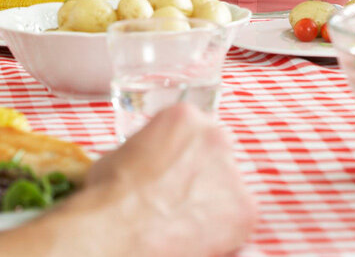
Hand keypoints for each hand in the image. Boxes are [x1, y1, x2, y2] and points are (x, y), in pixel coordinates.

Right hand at [83, 104, 256, 254]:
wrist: (115, 228)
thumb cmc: (109, 193)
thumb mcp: (121, 153)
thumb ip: (149, 150)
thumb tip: (150, 164)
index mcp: (185, 116)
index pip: (194, 132)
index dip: (183, 156)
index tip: (174, 173)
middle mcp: (216, 137)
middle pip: (217, 156)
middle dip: (203, 176)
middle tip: (181, 199)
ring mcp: (234, 173)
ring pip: (230, 189)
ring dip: (213, 203)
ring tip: (185, 222)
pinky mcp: (246, 209)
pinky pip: (239, 219)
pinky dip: (223, 231)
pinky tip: (196, 237)